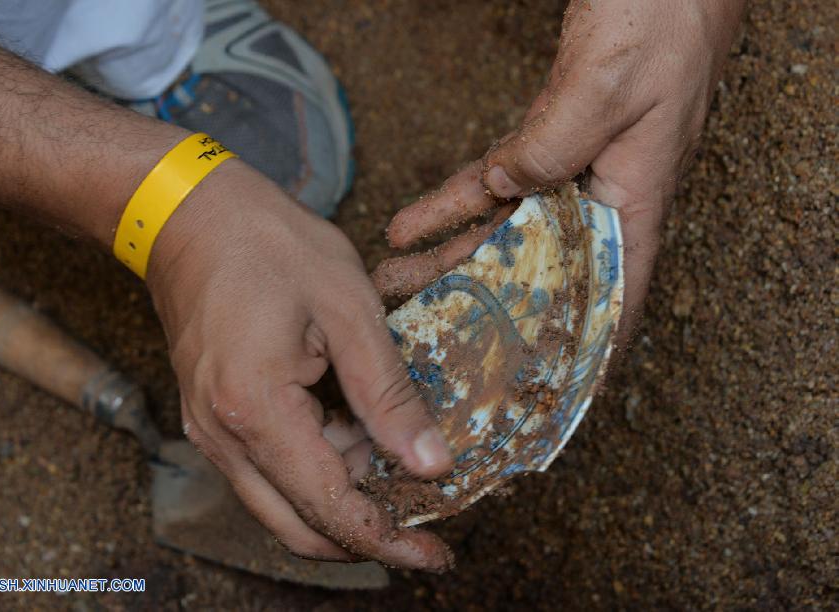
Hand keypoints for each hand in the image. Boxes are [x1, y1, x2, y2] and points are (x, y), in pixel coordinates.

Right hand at [145, 159, 453, 569]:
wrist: (187, 213)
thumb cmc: (268, 245)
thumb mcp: (348, 308)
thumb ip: (388, 394)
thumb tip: (430, 463)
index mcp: (255, 411)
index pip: (329, 508)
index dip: (389, 540)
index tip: (436, 555)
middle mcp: (222, 437)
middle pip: (299, 526)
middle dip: (367, 534)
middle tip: (426, 524)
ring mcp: (211, 430)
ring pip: (285, 502)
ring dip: (345, 495)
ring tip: (399, 457)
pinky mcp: (215, 416)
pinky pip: (271, 468)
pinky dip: (320, 467)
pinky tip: (359, 432)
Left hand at [376, 0, 744, 341]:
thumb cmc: (663, 26)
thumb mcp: (606, 89)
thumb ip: (553, 146)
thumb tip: (501, 186)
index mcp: (636, 204)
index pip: (609, 297)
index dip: (576, 348)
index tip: (536, 389)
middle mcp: (604, 199)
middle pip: (534, 270)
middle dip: (475, 302)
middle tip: (419, 328)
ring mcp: (575, 170)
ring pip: (503, 229)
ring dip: (446, 253)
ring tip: (395, 277)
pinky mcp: (550, 140)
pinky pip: (493, 180)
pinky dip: (452, 200)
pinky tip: (410, 221)